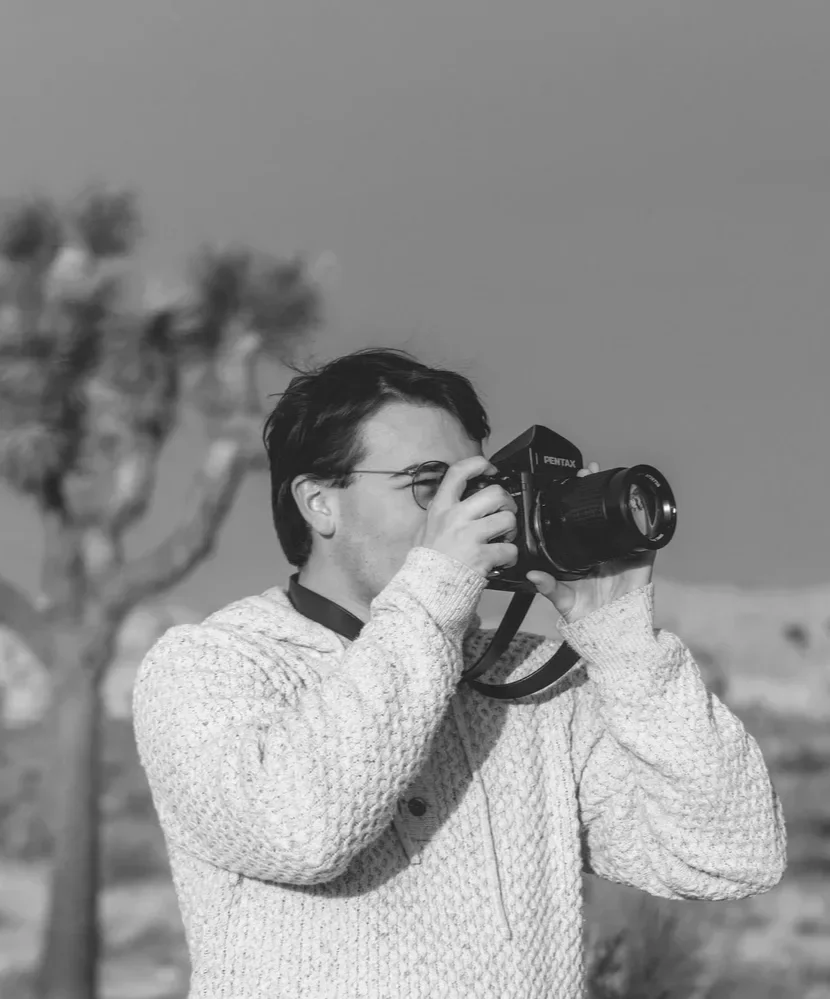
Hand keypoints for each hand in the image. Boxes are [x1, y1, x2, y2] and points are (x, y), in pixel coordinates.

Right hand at [417, 456, 518, 578]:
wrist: (425, 589)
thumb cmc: (427, 561)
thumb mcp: (425, 528)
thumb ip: (440, 511)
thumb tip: (451, 496)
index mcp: (441, 508)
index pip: (458, 472)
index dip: (478, 464)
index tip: (489, 468)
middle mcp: (455, 518)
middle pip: (495, 493)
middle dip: (507, 503)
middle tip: (503, 513)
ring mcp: (469, 536)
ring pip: (508, 519)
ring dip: (511, 530)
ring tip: (502, 538)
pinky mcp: (482, 556)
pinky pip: (510, 549)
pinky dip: (510, 556)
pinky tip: (501, 559)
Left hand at [525, 461, 655, 623]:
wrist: (612, 633)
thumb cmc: (586, 617)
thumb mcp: (563, 600)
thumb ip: (549, 587)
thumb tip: (532, 575)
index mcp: (583, 553)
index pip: (579, 520)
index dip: (576, 501)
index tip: (570, 481)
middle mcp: (602, 549)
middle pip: (601, 513)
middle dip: (596, 489)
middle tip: (589, 469)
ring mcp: (623, 552)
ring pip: (624, 518)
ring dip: (621, 498)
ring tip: (612, 478)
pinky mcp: (642, 560)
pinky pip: (647, 539)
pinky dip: (647, 525)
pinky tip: (642, 509)